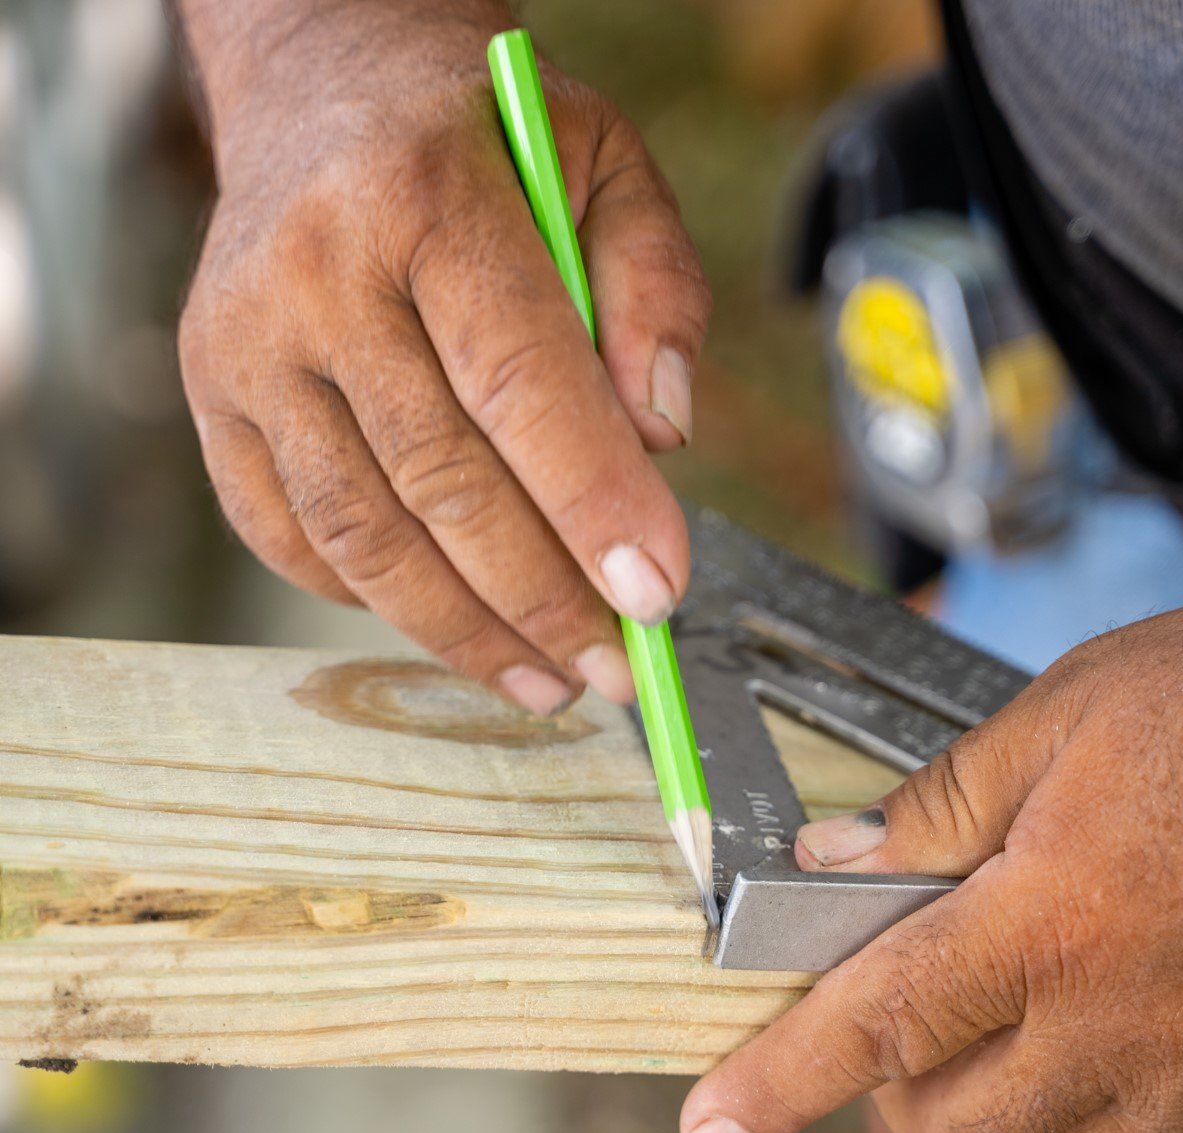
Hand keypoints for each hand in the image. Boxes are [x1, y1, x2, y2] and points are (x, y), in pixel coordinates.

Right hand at [176, 1, 709, 712]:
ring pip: (360, 532)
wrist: (326, 95)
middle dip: (539, 597)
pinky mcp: (213, 402)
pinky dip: (375, 597)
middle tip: (614, 667)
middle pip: (440, 481)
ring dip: (462, 629)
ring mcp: (244, 346)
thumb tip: (663, 439)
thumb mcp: (604, 164)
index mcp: (425, 194)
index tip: (656, 596)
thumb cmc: (484, 139)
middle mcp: (315, 273)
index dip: (592, 504)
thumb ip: (655, 290)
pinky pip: (290, 536)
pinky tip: (450, 621)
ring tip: (545, 680)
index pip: (521, 382)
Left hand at [681, 604, 1182, 1132]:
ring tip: (1006, 994)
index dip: (781, 1080)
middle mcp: (1124, 1021)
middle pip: (953, 1118)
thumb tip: (831, 864)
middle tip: (902, 993)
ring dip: (994, 1091)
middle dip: (897, 1075)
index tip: (711, 1125)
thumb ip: (934, 807)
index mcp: (1054, 920)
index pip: (880, 1022)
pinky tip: (1096, 1008)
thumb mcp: (1057, 720)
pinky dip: (1086, 1097)